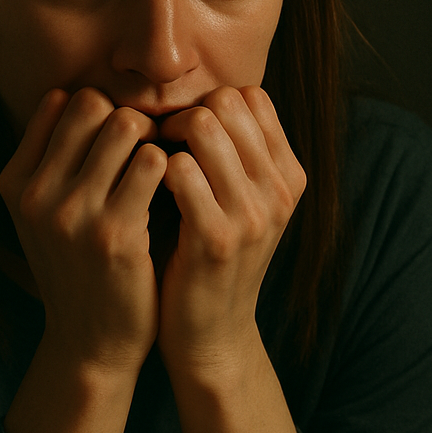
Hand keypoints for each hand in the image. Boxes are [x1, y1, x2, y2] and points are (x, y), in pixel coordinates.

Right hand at [0, 88, 167, 375]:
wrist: (91, 343)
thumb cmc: (78, 267)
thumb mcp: (43, 215)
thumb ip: (52, 160)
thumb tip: (75, 93)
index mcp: (14, 180)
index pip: (63, 100)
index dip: (102, 110)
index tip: (124, 135)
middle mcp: (35, 192)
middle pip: (93, 103)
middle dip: (128, 117)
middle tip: (149, 146)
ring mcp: (72, 213)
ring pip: (125, 124)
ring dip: (152, 137)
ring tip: (162, 165)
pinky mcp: (114, 234)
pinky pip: (153, 162)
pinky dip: (170, 165)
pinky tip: (175, 187)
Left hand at [155, 86, 306, 376]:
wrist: (211, 335)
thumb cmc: (212, 256)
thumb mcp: (243, 205)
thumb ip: (236, 155)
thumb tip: (201, 96)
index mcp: (289, 175)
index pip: (251, 97)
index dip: (209, 103)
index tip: (180, 131)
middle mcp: (280, 190)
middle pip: (227, 102)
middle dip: (183, 113)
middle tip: (157, 143)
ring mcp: (252, 215)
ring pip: (203, 126)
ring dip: (164, 136)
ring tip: (147, 162)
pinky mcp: (215, 239)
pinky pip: (179, 170)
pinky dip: (152, 168)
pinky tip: (141, 189)